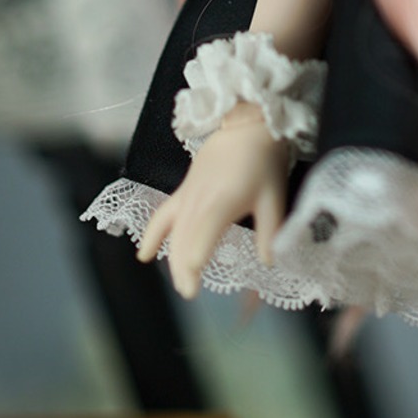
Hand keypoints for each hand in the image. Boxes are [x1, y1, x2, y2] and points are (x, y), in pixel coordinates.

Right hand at [137, 103, 290, 298]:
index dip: (194, 268)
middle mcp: (198, 202)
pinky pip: (162, 215)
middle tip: (190, 292)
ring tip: (180, 281)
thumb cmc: (264, 160)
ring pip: (172, 234)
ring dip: (172, 259)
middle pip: (182, 243)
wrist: (248, 124)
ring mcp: (187, 195)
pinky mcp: (183, 190)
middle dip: (183, 271)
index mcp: (221, 204)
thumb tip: (268, 262)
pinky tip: (144, 255)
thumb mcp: (274, 196)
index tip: (194, 290)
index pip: (199, 243)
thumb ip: (269, 232)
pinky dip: (152, 235)